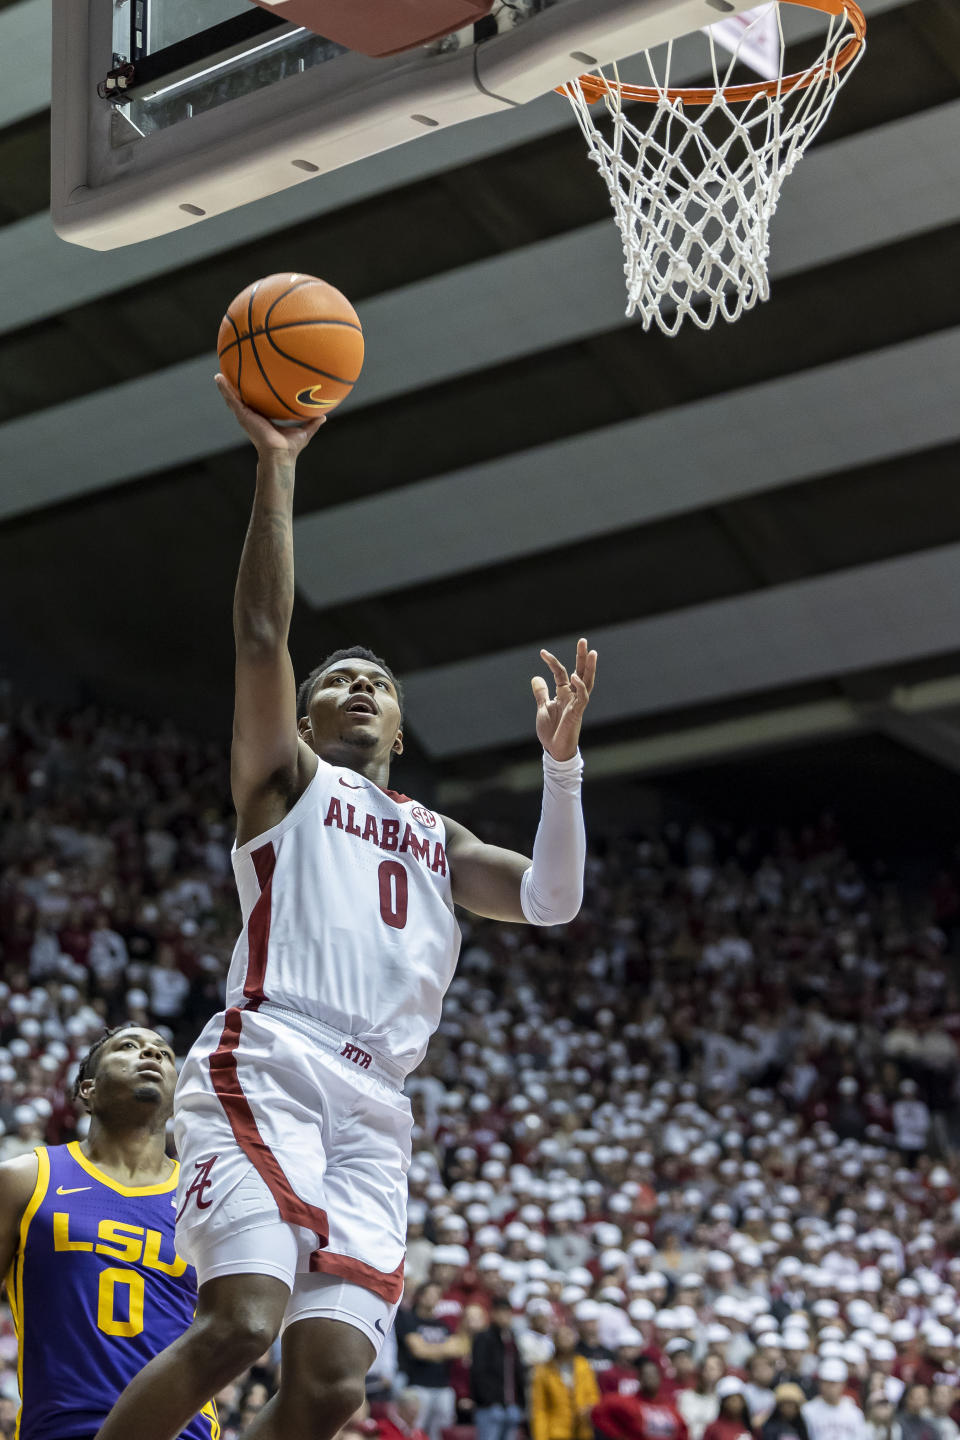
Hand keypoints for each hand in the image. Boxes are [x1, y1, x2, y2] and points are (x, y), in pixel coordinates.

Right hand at [214, 373, 324, 459]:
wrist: (280, 455)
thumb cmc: (290, 448)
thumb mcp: (303, 431)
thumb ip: (312, 423)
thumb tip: (324, 416)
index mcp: (264, 419)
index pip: (258, 404)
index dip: (254, 396)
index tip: (251, 385)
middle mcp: (253, 417)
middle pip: (242, 400)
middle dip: (236, 390)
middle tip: (230, 377)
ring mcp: (246, 416)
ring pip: (233, 399)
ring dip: (226, 387)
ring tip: (218, 375)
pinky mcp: (243, 416)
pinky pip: (232, 400)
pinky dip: (225, 389)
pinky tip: (219, 379)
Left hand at [531, 637, 597, 760]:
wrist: (554, 750)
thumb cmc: (551, 731)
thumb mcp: (543, 708)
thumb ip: (541, 693)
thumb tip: (536, 677)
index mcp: (564, 693)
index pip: (560, 673)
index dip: (552, 662)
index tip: (542, 652)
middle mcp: (573, 696)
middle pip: (580, 672)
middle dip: (582, 657)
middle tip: (583, 641)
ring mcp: (577, 704)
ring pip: (587, 682)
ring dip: (589, 668)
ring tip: (591, 652)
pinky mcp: (577, 714)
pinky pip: (582, 698)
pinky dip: (579, 687)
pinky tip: (574, 677)